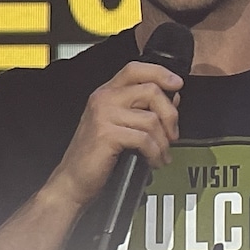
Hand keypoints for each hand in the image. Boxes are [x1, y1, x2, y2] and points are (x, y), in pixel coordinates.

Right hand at [46, 61, 181, 209]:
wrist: (72, 180)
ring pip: (151, 119)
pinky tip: (153, 161)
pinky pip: (144, 139)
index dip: (160, 73)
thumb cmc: (95, 155)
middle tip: (172, 134)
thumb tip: (172, 99)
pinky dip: (155, 153)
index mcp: (106, 93)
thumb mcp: (119, 125)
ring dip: (163, 141)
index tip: (177, 84)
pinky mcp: (107, 134)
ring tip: (161, 154)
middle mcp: (104, 99)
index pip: (135, 69)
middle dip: (170, 114)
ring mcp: (103, 115)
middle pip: (151, 90)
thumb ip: (143, 109)